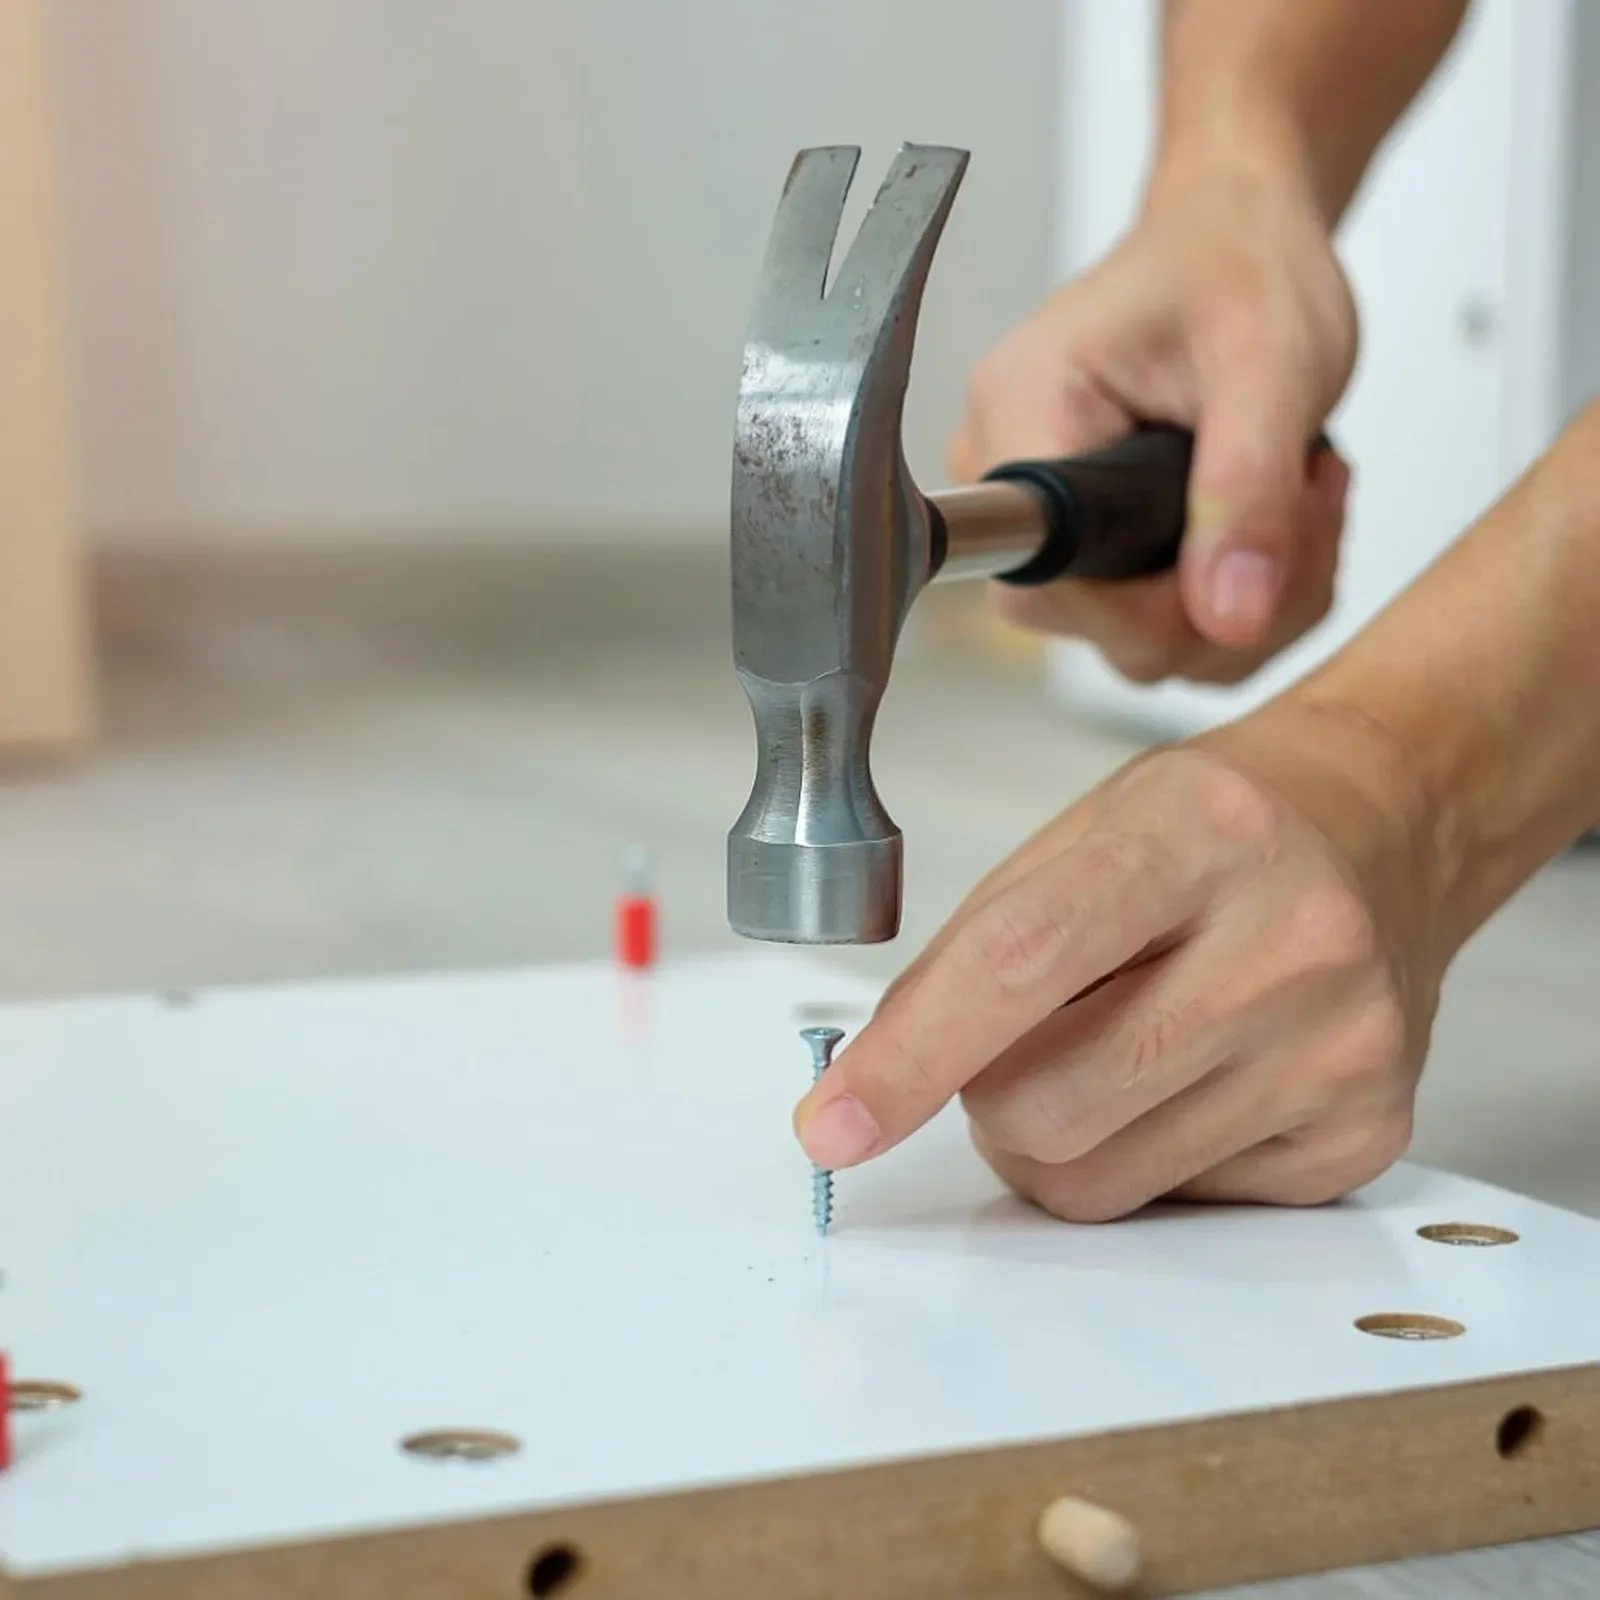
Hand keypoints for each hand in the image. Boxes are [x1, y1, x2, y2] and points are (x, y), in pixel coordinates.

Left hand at [792, 694, 1449, 1220]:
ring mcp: (1342, 1048)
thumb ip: (975, 948)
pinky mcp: (1364, 1135)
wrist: (1381, 834)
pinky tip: (1189, 1074)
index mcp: (1200, 831)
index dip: (910, 1055)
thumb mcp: (1083, 831)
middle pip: (1047, 1104)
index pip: (1022, 961)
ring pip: (1099, 1183)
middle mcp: (1293, 941)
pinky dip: (1141, 1155)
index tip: (833, 1123)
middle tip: (1016, 1042)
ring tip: (1103, 1052)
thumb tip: (878, 1079)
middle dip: (983, 1097)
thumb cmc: (1212, 830)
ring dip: (1051, 1139)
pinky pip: (1176, 1207)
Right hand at [952, 167, 1357, 684]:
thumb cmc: (1241, 266)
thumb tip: (1229, 618)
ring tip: (1295, 498)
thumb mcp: (1273, 364)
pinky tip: (1268, 523)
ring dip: (1246, 599)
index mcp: (1024, 410)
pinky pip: (1152, 626)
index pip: (1048, 578)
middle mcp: (1009, 474)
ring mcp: (1044, 519)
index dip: (1150, 605)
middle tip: (1301, 506)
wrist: (1235, 239)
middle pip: (1090, 623)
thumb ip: (1249, 491)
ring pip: (1134, 639)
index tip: (1243, 555)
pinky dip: (1235, 599)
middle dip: (1222, 600)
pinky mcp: (1083, 547)